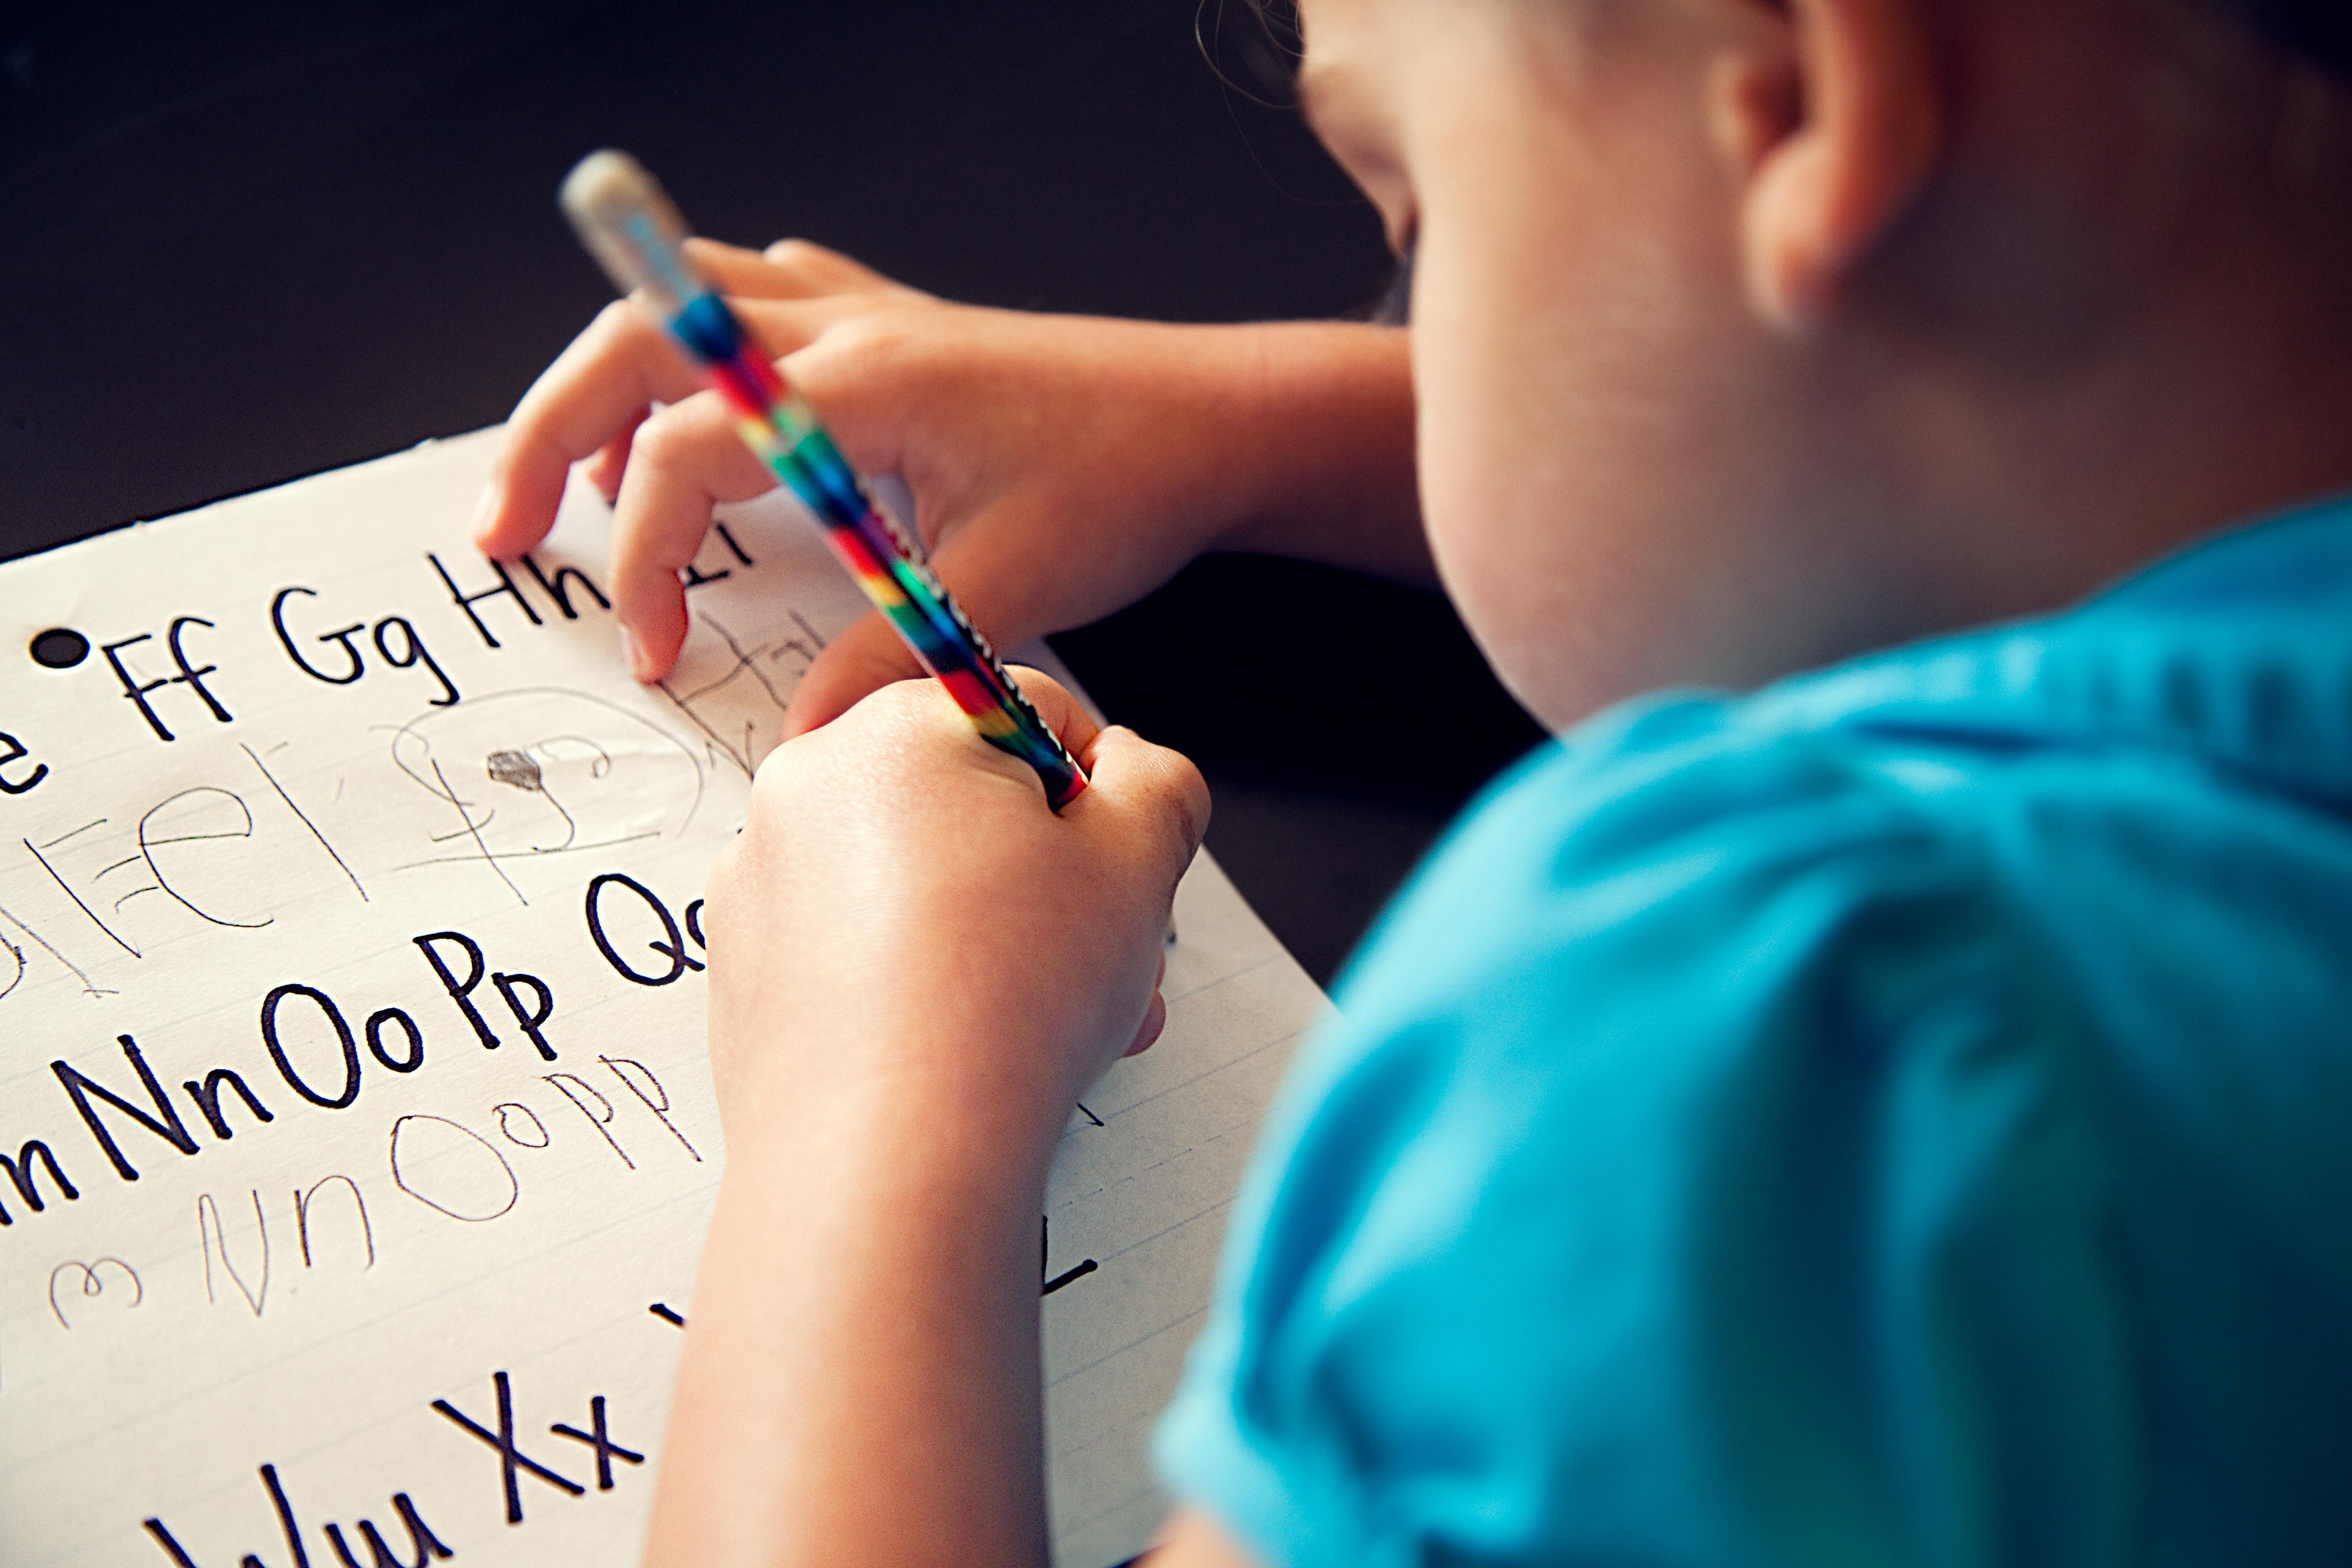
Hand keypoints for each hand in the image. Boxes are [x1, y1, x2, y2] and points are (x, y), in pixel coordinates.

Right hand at [473, 238, 1423, 729]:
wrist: (1214, 421)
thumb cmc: (1126, 486)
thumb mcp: (1001, 590)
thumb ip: (886, 663)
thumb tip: (800, 743)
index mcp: (862, 385)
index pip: (685, 454)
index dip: (642, 562)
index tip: (656, 654)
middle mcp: (845, 327)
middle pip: (637, 341)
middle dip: (547, 431)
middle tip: (499, 529)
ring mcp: (865, 313)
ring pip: (685, 304)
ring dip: (612, 383)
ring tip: (581, 482)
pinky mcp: (892, 326)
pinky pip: (763, 298)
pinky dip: (705, 351)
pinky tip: (705, 414)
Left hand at [700, 668, 1208, 1152]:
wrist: (887, 1164)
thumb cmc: (1012, 1001)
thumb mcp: (1139, 861)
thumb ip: (1158, 783)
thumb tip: (1130, 770)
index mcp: (898, 730)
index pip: (1032, 716)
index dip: (1097, 799)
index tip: (1115, 877)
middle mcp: (809, 784)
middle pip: (968, 804)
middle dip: (1050, 878)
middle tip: (1102, 962)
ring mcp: (759, 877)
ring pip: (913, 879)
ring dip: (994, 933)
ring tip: (1049, 1022)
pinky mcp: (741, 966)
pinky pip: (851, 943)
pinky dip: (911, 976)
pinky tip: (961, 1047)